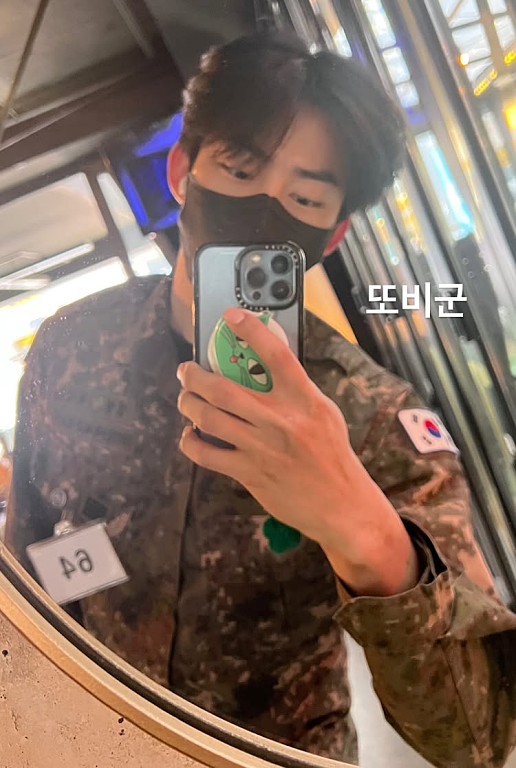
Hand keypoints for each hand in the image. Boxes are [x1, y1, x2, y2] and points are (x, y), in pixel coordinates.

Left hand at [177, 308, 418, 595]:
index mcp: (303, 399)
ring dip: (188, 404)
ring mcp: (261, 448)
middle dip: (194, 376)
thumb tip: (263, 368)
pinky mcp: (249, 473)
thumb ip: (296, 390)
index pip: (276, 355)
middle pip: (223, 388)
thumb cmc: (332, 454)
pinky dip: (191, 442)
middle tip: (185, 371)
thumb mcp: (324, 413)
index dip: (251, 330)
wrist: (341, 504)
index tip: (231, 316)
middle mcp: (280, 420)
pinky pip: (207, 454)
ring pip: (208, 418)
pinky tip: (191, 436)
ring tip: (186, 399)